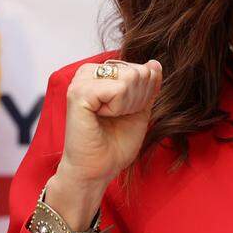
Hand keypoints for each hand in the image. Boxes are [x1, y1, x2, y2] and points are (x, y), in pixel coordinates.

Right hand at [48, 59, 162, 229]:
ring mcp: (81, 80)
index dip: (144, 95)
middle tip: (116, 118)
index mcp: (101, 73)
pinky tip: (101, 117)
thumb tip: (154, 63)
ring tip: (109, 118)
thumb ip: (148, 86)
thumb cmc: (116, 142)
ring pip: (130, 77)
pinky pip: (118, 89)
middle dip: (137, 100)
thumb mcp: (140, 109)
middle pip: (138, 71)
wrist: (98, 169)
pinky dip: (119, 108)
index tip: (125, 113)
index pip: (142, 69)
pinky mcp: (78, 93)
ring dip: (128, 105)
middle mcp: (88, 72)